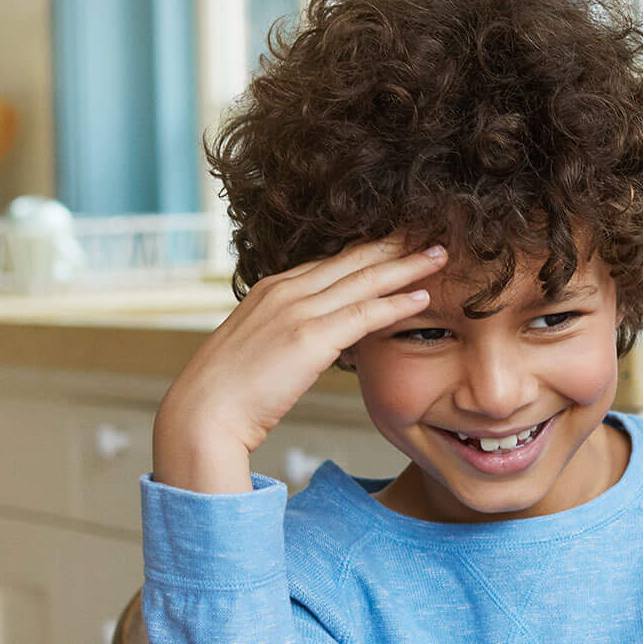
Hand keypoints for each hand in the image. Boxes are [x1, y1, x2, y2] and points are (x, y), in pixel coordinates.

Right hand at [153, 236, 447, 493]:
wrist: (202, 413)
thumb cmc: (227, 393)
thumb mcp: (257, 349)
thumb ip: (286, 336)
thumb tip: (310, 345)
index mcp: (272, 289)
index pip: (330, 262)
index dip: (368, 251)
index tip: (399, 241)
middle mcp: (286, 290)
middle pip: (352, 259)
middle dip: (395, 243)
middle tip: (431, 230)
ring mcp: (297, 310)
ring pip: (365, 279)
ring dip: (407, 265)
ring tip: (441, 254)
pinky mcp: (309, 337)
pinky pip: (364, 313)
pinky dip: (397, 302)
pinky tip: (423, 297)